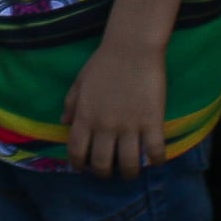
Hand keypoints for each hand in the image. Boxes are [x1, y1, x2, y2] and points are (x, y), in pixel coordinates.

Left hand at [61, 29, 168, 178]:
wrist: (132, 47)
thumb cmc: (104, 62)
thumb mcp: (80, 81)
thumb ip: (71, 103)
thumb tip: (63, 121)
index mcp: (85, 116)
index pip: (77, 151)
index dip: (79, 164)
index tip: (83, 168)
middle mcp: (105, 126)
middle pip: (102, 163)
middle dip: (104, 173)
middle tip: (109, 171)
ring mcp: (129, 125)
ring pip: (128, 163)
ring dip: (129, 173)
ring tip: (131, 172)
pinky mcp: (152, 121)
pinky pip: (154, 150)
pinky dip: (156, 161)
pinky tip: (155, 160)